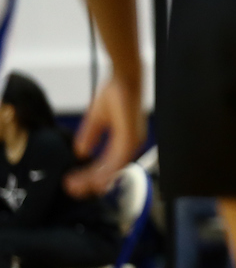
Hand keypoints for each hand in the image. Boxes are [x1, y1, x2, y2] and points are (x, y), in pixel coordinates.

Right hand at [65, 76, 145, 198]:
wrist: (124, 78)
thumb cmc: (115, 94)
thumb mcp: (97, 119)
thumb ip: (90, 136)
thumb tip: (81, 153)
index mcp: (125, 142)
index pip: (107, 165)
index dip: (90, 175)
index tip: (73, 182)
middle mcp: (132, 144)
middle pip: (110, 172)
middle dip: (89, 182)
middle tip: (71, 189)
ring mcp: (133, 142)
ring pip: (112, 170)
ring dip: (92, 179)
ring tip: (74, 186)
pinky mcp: (131, 138)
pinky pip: (117, 161)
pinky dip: (103, 171)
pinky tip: (91, 179)